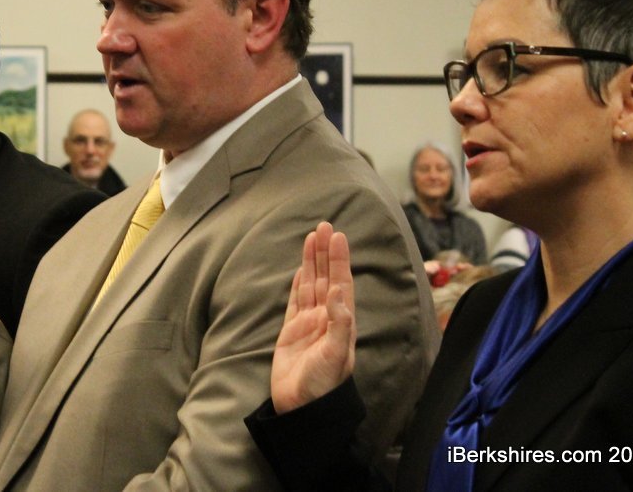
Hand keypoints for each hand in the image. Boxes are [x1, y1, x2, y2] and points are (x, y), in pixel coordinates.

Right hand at [270, 222, 355, 413]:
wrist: (301, 406)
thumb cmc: (322, 384)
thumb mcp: (335, 355)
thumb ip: (339, 323)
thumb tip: (338, 292)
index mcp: (340, 321)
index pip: (341, 282)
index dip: (339, 259)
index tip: (337, 236)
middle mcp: (326, 318)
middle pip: (326, 277)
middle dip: (325, 252)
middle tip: (324, 225)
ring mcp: (308, 323)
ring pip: (310, 284)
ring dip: (311, 262)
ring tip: (311, 238)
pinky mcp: (291, 331)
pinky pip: (295, 300)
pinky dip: (298, 283)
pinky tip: (300, 269)